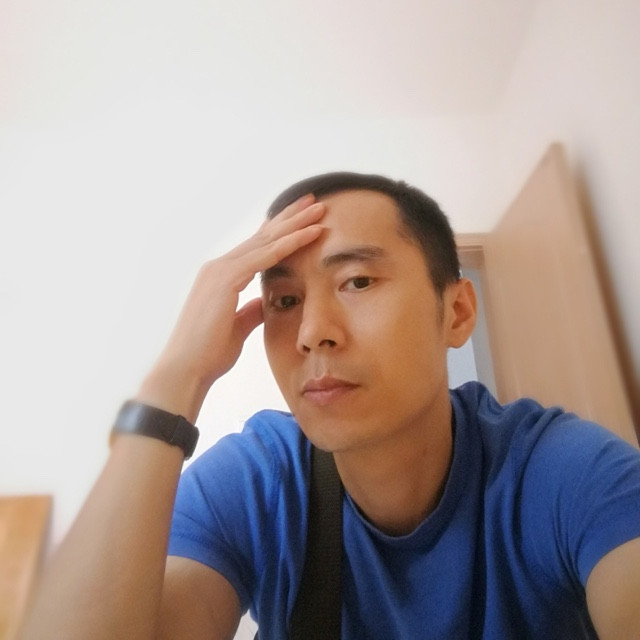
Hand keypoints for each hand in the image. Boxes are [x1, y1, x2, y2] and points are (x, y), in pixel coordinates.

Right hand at [137, 195, 324, 420]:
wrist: (186, 369)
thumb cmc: (208, 353)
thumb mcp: (238, 328)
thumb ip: (250, 311)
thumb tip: (263, 302)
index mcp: (221, 277)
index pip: (257, 247)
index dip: (280, 232)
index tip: (302, 219)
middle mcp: (219, 266)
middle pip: (262, 236)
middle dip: (289, 217)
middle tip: (313, 200)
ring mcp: (220, 270)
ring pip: (266, 240)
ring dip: (295, 223)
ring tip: (319, 209)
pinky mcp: (226, 279)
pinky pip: (265, 256)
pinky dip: (290, 243)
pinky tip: (310, 233)